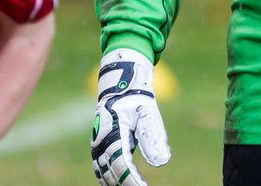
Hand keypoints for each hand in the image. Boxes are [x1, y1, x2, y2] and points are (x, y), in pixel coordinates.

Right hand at [91, 48, 170, 185]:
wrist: (119, 85)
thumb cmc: (136, 98)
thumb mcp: (147, 112)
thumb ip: (153, 136)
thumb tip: (162, 162)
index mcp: (114, 132)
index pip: (122, 164)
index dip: (132, 180)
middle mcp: (102, 140)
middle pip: (111, 171)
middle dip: (125, 183)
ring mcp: (98, 144)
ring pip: (103, 172)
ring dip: (115, 182)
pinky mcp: (99, 145)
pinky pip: (100, 167)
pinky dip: (108, 177)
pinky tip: (120, 183)